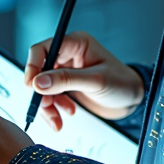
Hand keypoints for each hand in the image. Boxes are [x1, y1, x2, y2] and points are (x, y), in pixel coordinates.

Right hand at [25, 30, 144, 131]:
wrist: (132, 100)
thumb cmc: (122, 83)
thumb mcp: (95, 81)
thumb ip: (67, 80)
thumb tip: (38, 83)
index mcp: (75, 43)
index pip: (43, 49)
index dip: (32, 67)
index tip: (31, 87)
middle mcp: (68, 54)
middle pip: (39, 70)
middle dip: (40, 92)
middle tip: (45, 108)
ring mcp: (66, 71)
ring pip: (43, 86)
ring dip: (47, 104)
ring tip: (57, 120)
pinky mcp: (67, 86)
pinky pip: (50, 96)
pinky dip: (54, 108)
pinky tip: (67, 114)